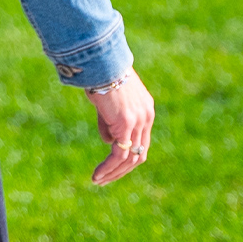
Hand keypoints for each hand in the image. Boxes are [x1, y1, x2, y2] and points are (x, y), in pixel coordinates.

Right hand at [85, 69, 154, 185]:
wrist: (100, 60)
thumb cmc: (99, 76)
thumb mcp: (106, 103)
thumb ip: (110, 123)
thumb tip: (109, 143)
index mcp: (145, 110)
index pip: (141, 143)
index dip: (127, 158)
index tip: (112, 167)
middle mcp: (146, 117)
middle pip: (139, 155)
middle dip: (121, 171)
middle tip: (104, 180)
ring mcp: (138, 121)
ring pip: (130, 158)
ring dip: (113, 173)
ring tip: (98, 181)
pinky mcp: (126, 123)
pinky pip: (119, 154)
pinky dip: (108, 168)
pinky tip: (97, 175)